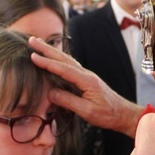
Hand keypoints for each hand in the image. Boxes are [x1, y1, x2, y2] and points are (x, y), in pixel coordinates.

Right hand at [29, 37, 144, 136]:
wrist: (123, 114)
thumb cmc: (107, 114)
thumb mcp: (87, 111)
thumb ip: (69, 101)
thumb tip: (50, 93)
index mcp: (86, 80)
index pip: (63, 69)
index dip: (47, 62)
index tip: (32, 56)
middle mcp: (86, 74)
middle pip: (63, 58)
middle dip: (46, 49)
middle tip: (31, 40)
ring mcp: (86, 76)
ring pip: (66, 60)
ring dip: (52, 51)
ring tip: (39, 44)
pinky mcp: (86, 80)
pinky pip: (70, 66)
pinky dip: (59, 59)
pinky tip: (55, 57)